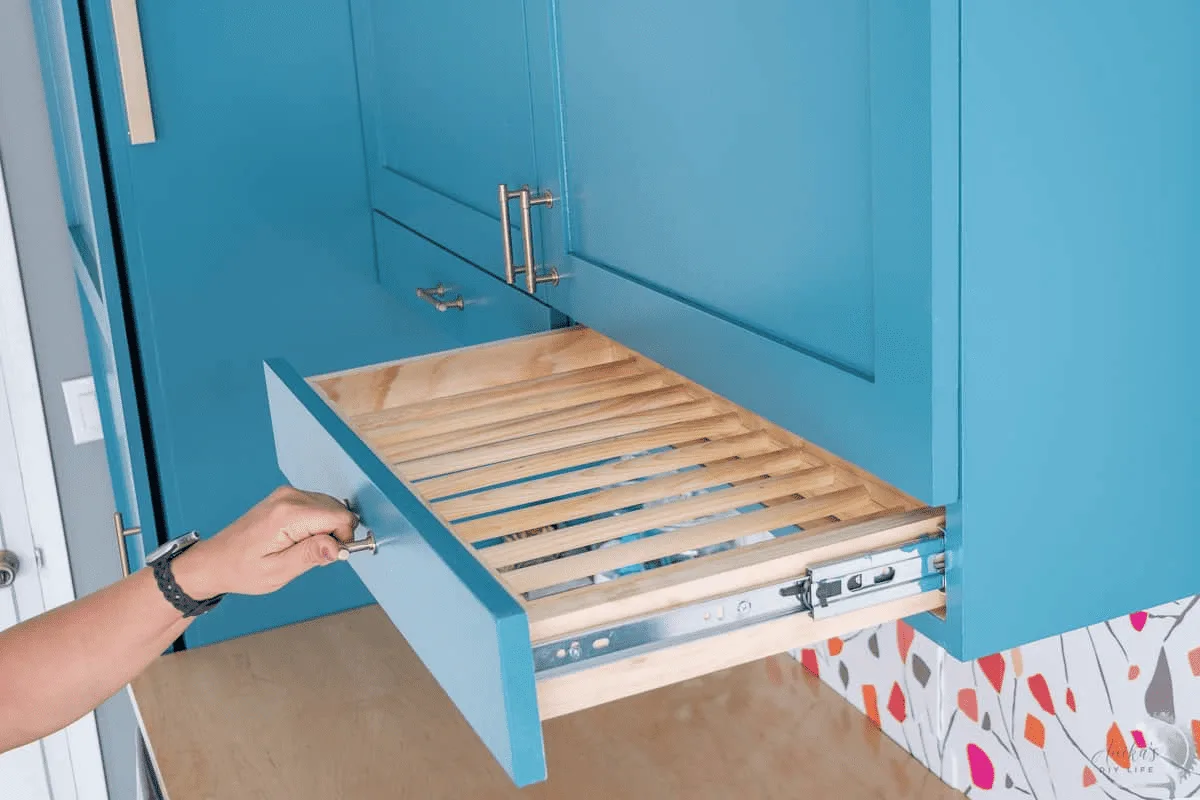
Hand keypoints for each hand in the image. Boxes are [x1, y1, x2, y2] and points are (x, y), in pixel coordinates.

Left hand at [171, 487, 357, 598]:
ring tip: (302, 548)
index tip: (328, 557)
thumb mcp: (278, 572)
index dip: (343, 539)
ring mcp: (287, 494)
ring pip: (330, 508)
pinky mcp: (286, 496)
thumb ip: (311, 556)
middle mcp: (290, 497)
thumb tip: (340, 547)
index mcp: (289, 514)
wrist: (216, 560)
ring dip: (326, 529)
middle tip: (312, 556)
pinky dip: (318, 523)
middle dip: (334, 535)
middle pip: (337, 510)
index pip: (340, 517)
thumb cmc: (243, 569)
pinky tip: (299, 539)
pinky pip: (318, 506)